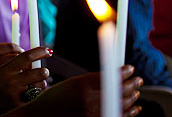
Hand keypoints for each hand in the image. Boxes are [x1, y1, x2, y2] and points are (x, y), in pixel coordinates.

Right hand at [0, 47, 52, 115]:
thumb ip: (13, 63)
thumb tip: (30, 60)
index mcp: (5, 68)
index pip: (26, 57)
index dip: (39, 52)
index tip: (48, 50)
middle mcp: (11, 80)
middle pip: (37, 71)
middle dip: (43, 70)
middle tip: (44, 70)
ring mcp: (16, 93)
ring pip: (39, 84)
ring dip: (40, 83)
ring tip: (36, 82)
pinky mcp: (18, 104)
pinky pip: (35, 96)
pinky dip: (36, 93)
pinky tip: (31, 92)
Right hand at [7, 64, 142, 116]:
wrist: (43, 116)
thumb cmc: (54, 99)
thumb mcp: (71, 84)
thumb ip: (90, 80)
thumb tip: (109, 75)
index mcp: (81, 86)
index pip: (108, 76)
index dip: (122, 72)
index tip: (129, 68)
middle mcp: (89, 101)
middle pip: (118, 90)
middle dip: (131, 83)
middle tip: (137, 78)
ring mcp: (94, 115)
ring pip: (120, 104)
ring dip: (131, 97)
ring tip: (136, 90)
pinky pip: (117, 116)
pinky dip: (129, 112)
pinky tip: (134, 108)